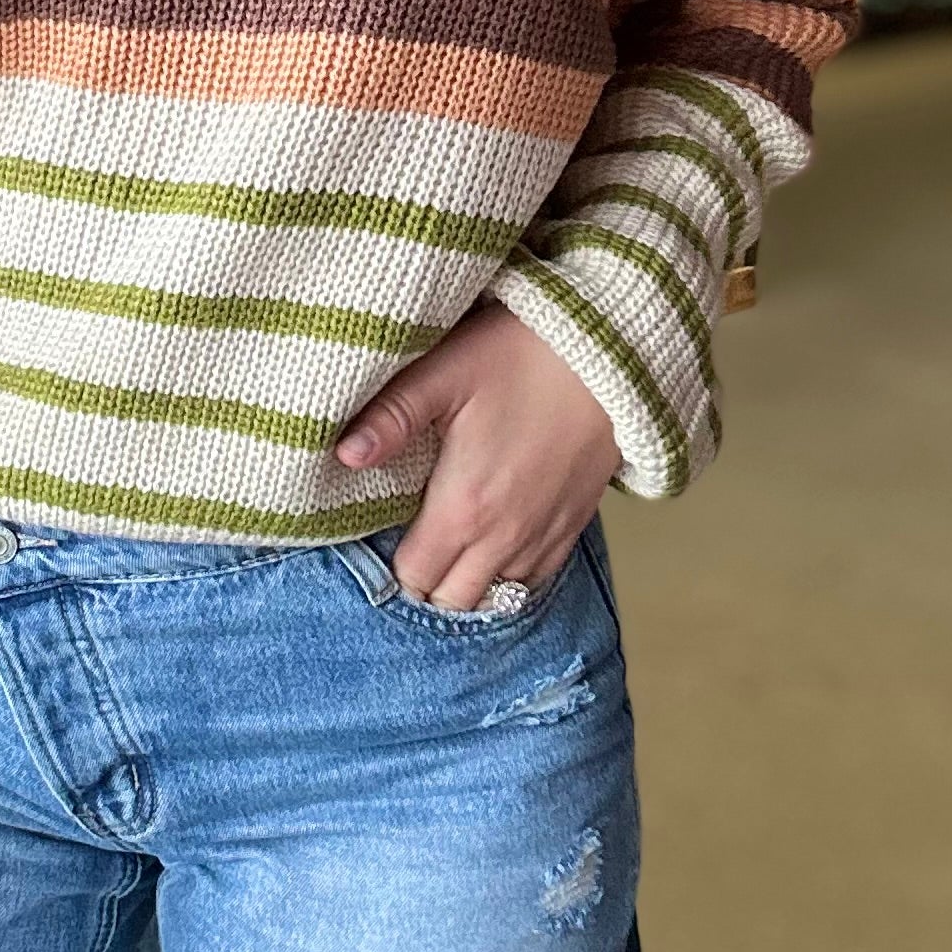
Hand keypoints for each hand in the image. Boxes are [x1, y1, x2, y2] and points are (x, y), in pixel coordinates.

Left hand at [334, 298, 620, 609]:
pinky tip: (494, 542)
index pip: (414, 576)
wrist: (609, 353)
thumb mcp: (444, 373)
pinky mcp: (574, 524)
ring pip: (497, 596)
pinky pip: (537, 579)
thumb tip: (342, 454)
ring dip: (469, 580)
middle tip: (410, 539)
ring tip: (448, 544)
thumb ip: (390, 418)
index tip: (380, 532)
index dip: (390, 563)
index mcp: (464, 507)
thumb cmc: (519, 355)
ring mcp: (545, 535)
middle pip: (453, 599)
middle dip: (426, 580)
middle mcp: (506, 536)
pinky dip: (510, 574)